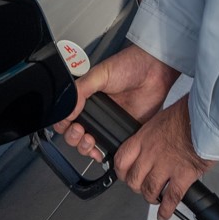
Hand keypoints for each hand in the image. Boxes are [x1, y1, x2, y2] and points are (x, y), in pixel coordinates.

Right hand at [52, 42, 179, 163]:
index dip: (64, 123)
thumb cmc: (129, 66)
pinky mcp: (123, 131)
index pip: (67, 116)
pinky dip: (102, 153)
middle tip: (80, 131)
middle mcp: (96, 111)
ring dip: (84, 147)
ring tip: (90, 140)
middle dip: (73, 137)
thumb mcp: (99, 74)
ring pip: (89, 143)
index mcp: (86, 97)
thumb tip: (68, 110)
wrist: (154, 72)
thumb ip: (81, 90)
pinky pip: (109, 147)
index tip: (68, 124)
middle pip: (75, 133)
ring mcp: (108, 122)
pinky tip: (100, 152)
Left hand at [116, 95, 211, 219]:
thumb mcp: (161, 118)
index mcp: (144, 138)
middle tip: (141, 187)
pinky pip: (171, 198)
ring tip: (155, 198)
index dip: (121, 171)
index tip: (124, 174)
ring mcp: (166, 166)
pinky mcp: (183, 175)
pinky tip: (164, 214)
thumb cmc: (188, 114)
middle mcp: (151, 153)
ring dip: (151, 198)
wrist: (207, 117)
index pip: (122, 159)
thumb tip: (154, 141)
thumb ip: (153, 134)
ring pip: (150, 190)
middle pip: (134, 179)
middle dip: (137, 186)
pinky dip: (166, 210)